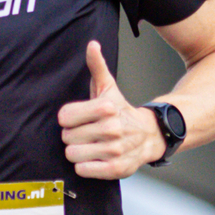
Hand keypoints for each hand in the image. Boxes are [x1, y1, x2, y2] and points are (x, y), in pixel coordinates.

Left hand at [58, 42, 161, 179]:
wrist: (150, 135)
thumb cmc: (121, 111)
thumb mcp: (108, 88)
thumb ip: (97, 66)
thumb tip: (92, 44)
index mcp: (105, 108)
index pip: (64, 117)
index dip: (68, 120)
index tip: (78, 119)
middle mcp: (111, 129)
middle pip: (66, 137)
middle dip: (73, 136)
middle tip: (86, 134)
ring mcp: (114, 150)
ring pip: (72, 154)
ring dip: (78, 152)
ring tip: (89, 146)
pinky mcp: (116, 168)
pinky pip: (83, 170)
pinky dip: (85, 166)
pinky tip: (95, 159)